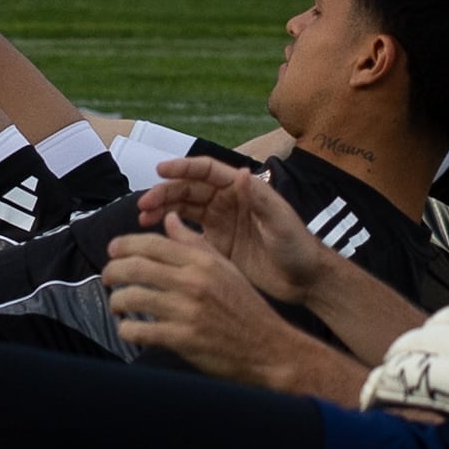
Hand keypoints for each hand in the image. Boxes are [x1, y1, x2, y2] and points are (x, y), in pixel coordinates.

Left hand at [101, 228, 311, 385]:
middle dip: (111, 272)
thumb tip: (169, 219)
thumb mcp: (226, 268)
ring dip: (116, 301)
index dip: (124, 245)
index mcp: (203, 262)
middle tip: (107, 278)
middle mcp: (193, 282)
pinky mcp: (182, 339)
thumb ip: (194, 243)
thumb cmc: (246, 308)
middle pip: (134, 267)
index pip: (151, 244)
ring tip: (117, 305)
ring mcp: (186, 311)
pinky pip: (139, 330)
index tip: (112, 251)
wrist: (270, 349)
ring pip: (132, 297)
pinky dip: (127, 330)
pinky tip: (129, 329)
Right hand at [141, 154, 318, 300]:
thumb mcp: (280, 221)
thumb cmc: (299, 246)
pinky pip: (186, 234)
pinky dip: (169, 231)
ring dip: (161, 210)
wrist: (306, 280)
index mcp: (242, 189)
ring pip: (182, 209)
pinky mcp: (216, 245)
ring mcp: (219, 223)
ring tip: (142, 218)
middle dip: (164, 193)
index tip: (160, 170)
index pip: (206, 171)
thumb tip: (240, 172)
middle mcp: (227, 202)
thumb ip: (259, 198)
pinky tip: (155, 234)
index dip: (182, 168)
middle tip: (144, 205)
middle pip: (188, 189)